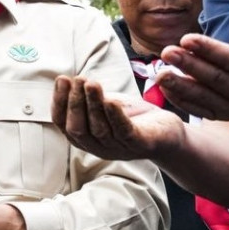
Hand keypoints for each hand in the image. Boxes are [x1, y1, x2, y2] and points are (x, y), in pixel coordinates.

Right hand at [51, 76, 185, 160]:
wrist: (168, 132)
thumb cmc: (133, 118)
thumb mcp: (105, 106)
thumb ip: (88, 99)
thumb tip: (65, 79)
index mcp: (86, 139)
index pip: (63, 124)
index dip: (59, 102)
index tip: (62, 80)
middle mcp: (99, 148)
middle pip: (78, 129)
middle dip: (75, 103)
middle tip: (77, 79)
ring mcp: (119, 149)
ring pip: (99, 129)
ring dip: (93, 104)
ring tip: (91, 83)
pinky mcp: (141, 146)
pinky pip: (125, 132)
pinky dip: (116, 117)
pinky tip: (111, 101)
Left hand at [158, 28, 228, 121]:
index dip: (210, 50)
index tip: (187, 39)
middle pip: (215, 78)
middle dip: (189, 65)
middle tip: (167, 52)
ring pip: (203, 96)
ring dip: (179, 84)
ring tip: (160, 73)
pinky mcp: (219, 115)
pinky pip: (196, 109)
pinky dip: (179, 99)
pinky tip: (164, 86)